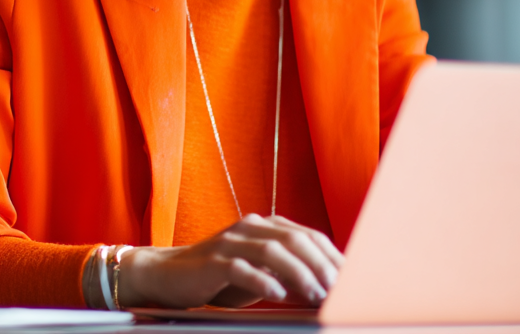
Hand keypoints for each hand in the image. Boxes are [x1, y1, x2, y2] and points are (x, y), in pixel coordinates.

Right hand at [116, 214, 342, 308]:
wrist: (167, 275)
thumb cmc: (218, 277)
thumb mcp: (258, 273)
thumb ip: (287, 276)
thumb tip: (325, 291)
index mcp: (263, 226)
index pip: (307, 235)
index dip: (331, 256)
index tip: (352, 279)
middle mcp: (248, 228)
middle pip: (294, 239)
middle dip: (321, 264)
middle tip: (339, 288)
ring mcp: (229, 242)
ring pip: (271, 250)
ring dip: (299, 273)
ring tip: (316, 293)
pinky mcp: (212, 261)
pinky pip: (240, 267)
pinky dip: (262, 280)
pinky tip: (277, 293)